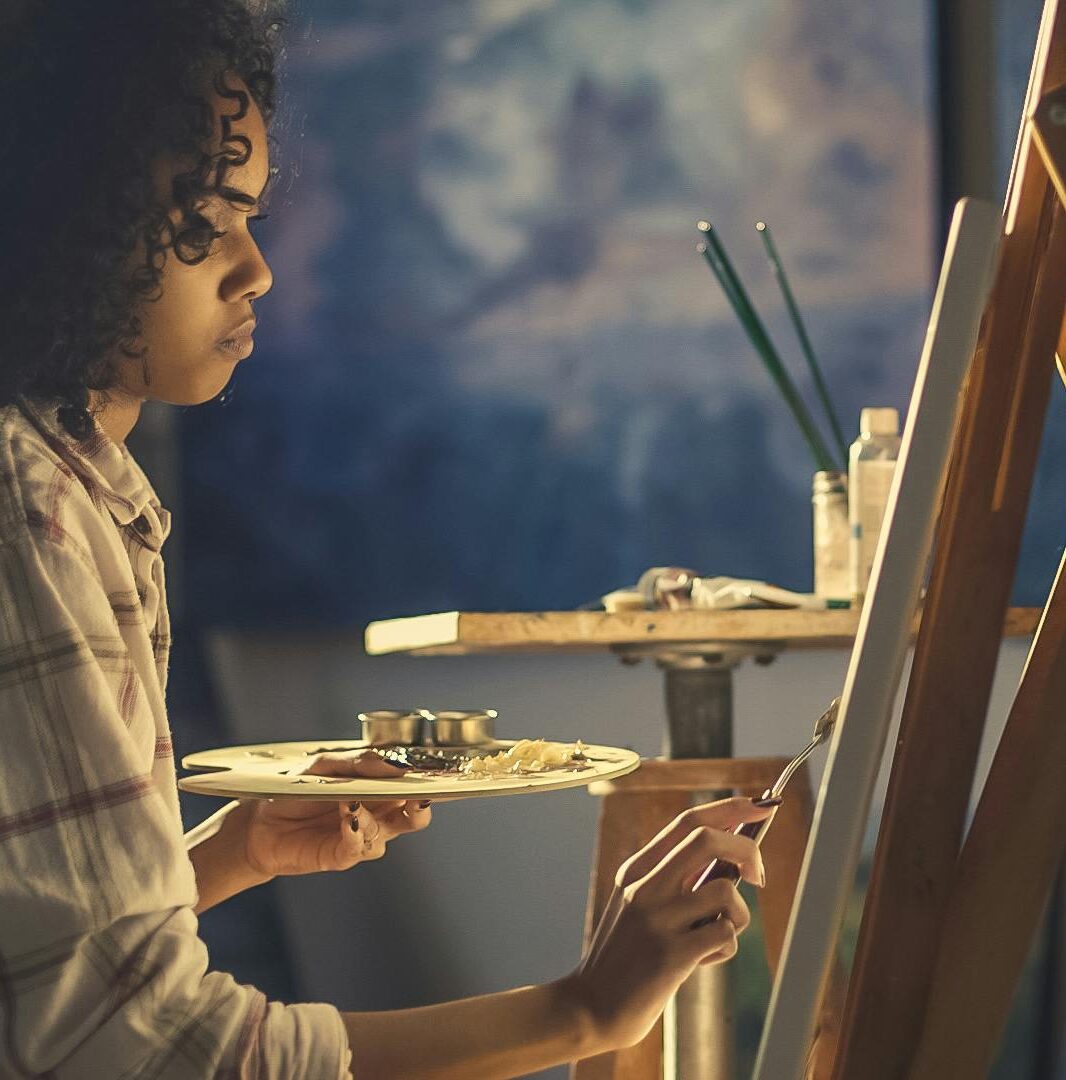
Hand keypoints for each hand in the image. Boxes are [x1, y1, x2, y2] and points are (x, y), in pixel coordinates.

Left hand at [240, 750, 433, 877]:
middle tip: (415, 794)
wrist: (259, 821)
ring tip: (352, 800)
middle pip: (415, 815)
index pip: (414, 786)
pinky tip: (348, 817)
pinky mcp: (342, 856)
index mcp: (381, 790)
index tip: (439, 772)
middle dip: (420, 806)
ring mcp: (362, 837)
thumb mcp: (326, 765)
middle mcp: (379, 815)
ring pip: (387, 831)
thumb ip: (360, 763)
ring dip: (374, 814)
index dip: (430, 781)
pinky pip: (359, 847)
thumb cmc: (298, 789)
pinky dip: (357, 831)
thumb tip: (393, 764)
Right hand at [566, 797, 771, 1053]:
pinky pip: (725, 935)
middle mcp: (644, 886)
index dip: (729, 810)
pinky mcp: (671, 954)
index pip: (688, 822)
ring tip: (714, 935)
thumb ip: (674, 879)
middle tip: (759, 876)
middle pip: (707, 840)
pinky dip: (726, 947)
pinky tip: (704, 958)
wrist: (591, 1005)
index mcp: (637, 869)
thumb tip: (733, 858)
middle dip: (746, 849)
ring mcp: (657, 919)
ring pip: (726, 892)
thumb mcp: (638, 904)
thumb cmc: (626, 954)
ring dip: (738, 916)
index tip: (761, 806)